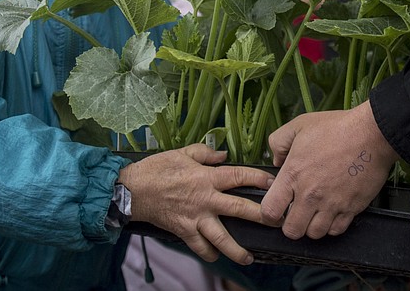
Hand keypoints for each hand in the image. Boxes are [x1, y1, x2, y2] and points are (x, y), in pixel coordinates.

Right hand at [118, 144, 274, 264]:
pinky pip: (200, 247)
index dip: (259, 179)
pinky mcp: (184, 231)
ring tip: (249, 257)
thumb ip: (206, 154)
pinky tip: (217, 256)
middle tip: (277, 222)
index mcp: (207, 177)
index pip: (240, 176)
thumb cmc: (156, 169)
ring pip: (221, 237)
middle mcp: (206, 199)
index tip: (274, 183)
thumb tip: (223, 155)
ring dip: (237, 249)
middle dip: (261, 216)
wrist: (131, 191)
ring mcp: (196, 218)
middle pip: (239, 208)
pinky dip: (209, 253)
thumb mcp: (183, 153)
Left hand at [262, 100, 396, 239]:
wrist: (372, 134)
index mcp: (293, 174)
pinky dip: (332, 225)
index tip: (276, 209)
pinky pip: (336, 230)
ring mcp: (332, 204)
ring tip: (315, 211)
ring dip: (312, 226)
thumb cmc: (338, 128)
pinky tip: (332, 211)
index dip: (269, 214)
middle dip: (291, 224)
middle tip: (296, 213)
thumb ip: (279, 142)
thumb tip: (276, 161)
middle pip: (291, 231)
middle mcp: (310, 194)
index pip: (269, 211)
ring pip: (314, 234)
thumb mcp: (299, 124)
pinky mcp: (351, 208)